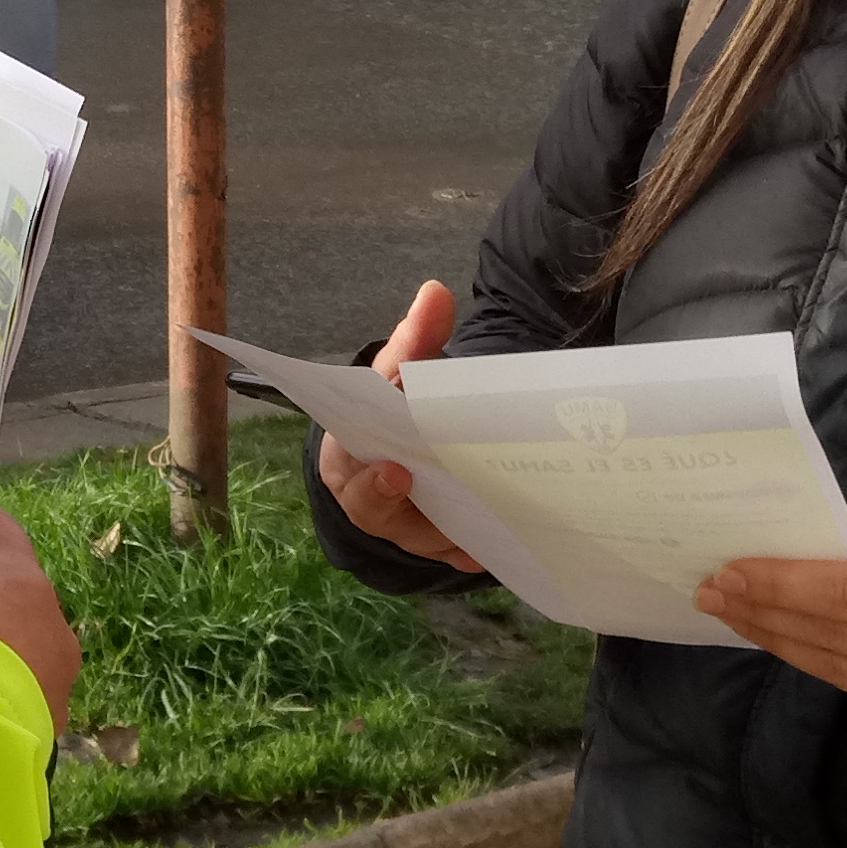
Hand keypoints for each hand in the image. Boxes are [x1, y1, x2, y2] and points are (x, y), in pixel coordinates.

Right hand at [313, 279, 485, 576]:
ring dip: (451, 535)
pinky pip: (453, 555)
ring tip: (486, 529)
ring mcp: (400, 527)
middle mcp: (367, 499)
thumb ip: (414, 339)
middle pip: (384, 515)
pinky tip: (499, 546)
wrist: (393, 450)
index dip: (372, 480)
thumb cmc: (391, 410)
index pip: (353, 470)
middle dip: (414, 515)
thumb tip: (436, 291)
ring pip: (424, 539)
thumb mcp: (398, 373)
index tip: (396, 471)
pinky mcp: (432, 544)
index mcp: (348, 457)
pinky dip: (472, 552)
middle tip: (445, 508)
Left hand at [695, 515, 846, 741]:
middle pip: (830, 635)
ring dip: (781, 641)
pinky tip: (789, 641)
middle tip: (713, 593)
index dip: (778, 584)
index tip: (728, 572)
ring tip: (738, 615)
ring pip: (836, 670)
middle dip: (764, 612)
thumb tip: (807, 560)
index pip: (841, 593)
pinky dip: (821, 664)